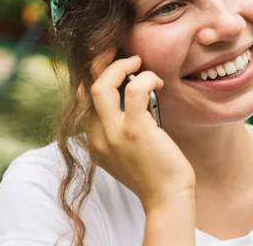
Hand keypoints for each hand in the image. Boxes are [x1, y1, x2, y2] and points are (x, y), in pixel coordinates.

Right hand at [83, 50, 194, 210]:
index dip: (98, 75)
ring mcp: (114, 134)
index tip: (114, 62)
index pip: (85, 99)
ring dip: (122, 67)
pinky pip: (135, 90)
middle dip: (102, 62)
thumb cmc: (155, 172)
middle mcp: (98, 137)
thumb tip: (133, 95)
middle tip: (123, 53)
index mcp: (95, 142)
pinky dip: (146, 79)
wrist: (167, 198)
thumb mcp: (127, 151)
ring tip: (139, 63)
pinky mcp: (135, 131)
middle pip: (87, 87)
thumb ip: (121, 127)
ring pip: (102, 86)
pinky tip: (157, 82)